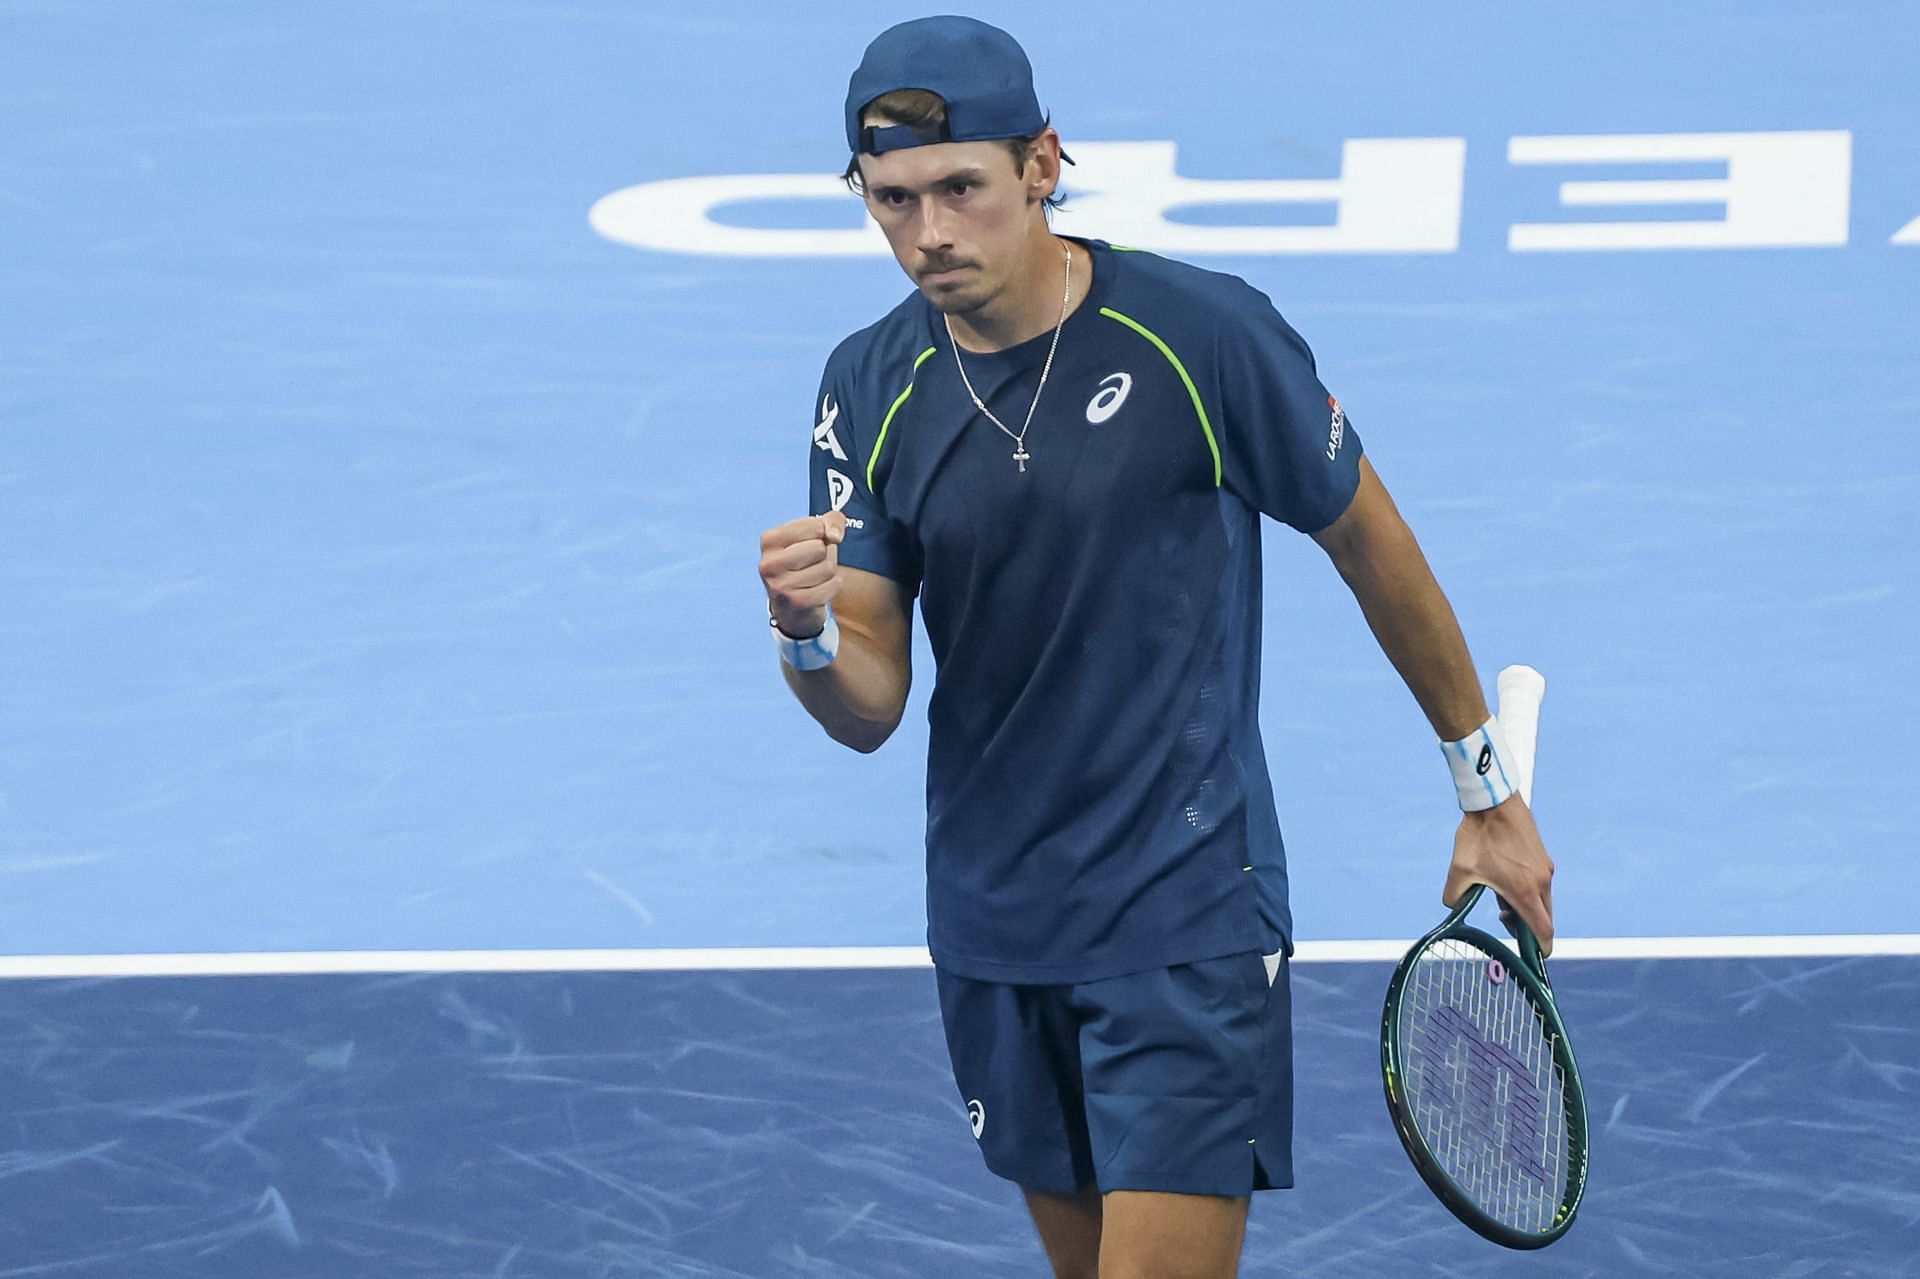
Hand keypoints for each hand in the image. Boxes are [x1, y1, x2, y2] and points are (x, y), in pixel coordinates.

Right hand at [759, 510, 847, 637]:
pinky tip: (818, 591)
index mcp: (769, 541)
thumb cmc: (805, 566)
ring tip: (813, 580)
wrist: (793, 609)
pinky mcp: (797, 602)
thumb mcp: (815, 537)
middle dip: (823, 556)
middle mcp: (769, 563)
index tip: (813, 544)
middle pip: (820, 548)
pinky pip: (833, 585)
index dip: (823, 534)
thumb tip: (834, 535)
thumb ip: (830, 521)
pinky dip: (832, 587)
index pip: (815, 525)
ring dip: (828, 574)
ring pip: (828, 567)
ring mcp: (781, 585)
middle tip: (810, 566)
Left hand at [1442, 796, 1554, 955]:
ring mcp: (1546, 870)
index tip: (1530, 956)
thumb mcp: (1458, 872)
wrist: (1495, 801)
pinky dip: (1528, 892)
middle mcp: (1542, 883)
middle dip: (1527, 928)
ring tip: (1498, 897)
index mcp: (1525, 891)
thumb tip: (1453, 910)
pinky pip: (1540, 885)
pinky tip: (1504, 880)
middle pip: (1544, 920)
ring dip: (1526, 908)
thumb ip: (1454, 897)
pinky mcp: (1543, 858)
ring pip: (1543, 902)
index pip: (1543, 932)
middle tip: (1502, 919)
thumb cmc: (1477, 836)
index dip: (1539, 949)